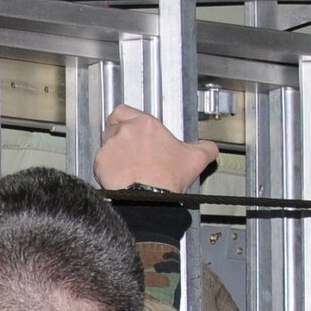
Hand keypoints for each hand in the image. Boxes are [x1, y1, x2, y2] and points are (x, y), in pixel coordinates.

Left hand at [92, 104, 219, 192]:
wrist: (150, 200)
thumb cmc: (167, 180)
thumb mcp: (195, 159)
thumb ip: (206, 148)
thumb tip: (211, 148)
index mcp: (146, 124)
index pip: (124, 110)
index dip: (125, 119)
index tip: (130, 128)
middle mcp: (126, 131)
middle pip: (113, 125)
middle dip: (118, 135)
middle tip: (127, 148)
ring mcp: (111, 146)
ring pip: (105, 143)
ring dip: (112, 151)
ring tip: (124, 164)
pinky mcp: (100, 162)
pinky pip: (99, 161)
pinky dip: (106, 167)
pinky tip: (117, 175)